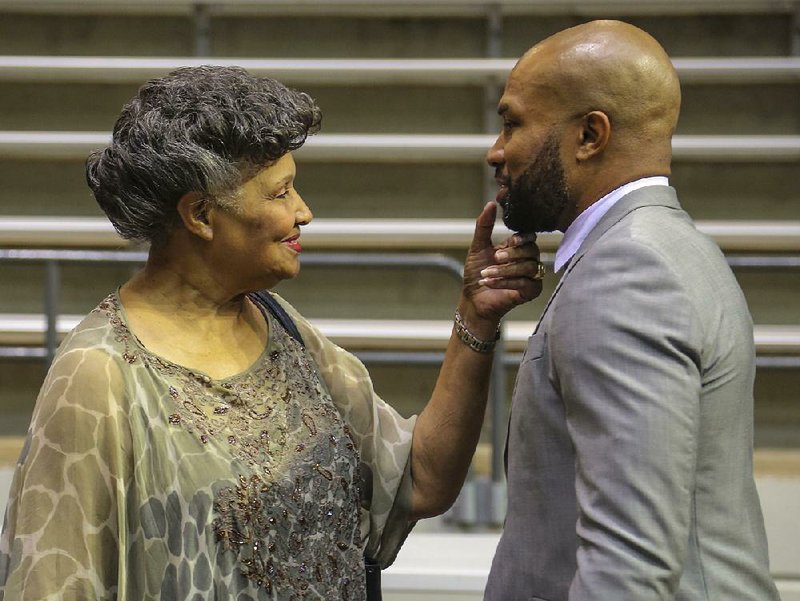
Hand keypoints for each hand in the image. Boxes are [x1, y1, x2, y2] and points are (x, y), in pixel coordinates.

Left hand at [460, 202, 543, 329]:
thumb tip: (490, 203)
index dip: (523, 237)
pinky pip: (526, 283)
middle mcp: (528, 260)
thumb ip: (484, 226)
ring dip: (506, 270)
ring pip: (529, 267)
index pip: (529, 237)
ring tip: (486, 273)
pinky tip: (489, 282)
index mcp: (517, 247)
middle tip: (495, 258)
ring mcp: (532, 276)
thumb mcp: (478, 247)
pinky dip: (506, 282)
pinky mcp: (532, 291)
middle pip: (532, 251)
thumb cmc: (476, 273)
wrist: (473, 299)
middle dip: (513, 254)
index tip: (512, 240)